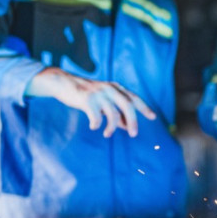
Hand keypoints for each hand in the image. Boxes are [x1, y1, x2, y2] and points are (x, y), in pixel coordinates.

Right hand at [26, 67, 155, 136]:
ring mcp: (98, 93)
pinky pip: (96, 117)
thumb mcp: (102, 100)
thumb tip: (127, 126)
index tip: (153, 117)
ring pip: (113, 113)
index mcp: (115, 87)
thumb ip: (115, 110)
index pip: (134, 98)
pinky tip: (94, 126)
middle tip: (134, 134)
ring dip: (112, 127)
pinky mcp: (87, 99)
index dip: (144, 108)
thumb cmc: (84, 94)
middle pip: (128, 105)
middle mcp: (109, 88)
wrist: (62, 83)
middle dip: (133, 121)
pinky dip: (97, 124)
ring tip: (107, 134)